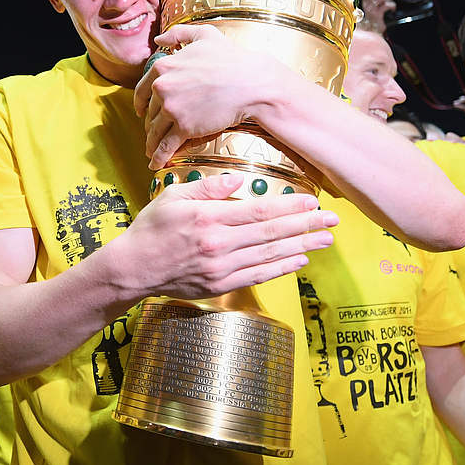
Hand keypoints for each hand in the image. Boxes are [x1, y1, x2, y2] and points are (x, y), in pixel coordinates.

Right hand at [110, 173, 336, 298]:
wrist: (132, 269)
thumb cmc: (151, 228)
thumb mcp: (173, 196)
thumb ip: (207, 187)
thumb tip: (237, 180)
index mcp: (208, 219)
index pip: (259, 211)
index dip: (289, 207)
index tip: (312, 201)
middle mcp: (219, 244)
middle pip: (271, 233)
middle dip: (305, 225)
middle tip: (332, 219)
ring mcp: (221, 268)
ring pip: (270, 255)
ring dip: (301, 246)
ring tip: (325, 240)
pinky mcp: (220, 285)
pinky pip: (258, 275)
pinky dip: (281, 268)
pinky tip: (299, 260)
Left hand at [137, 24, 291, 168]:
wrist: (250, 83)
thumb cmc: (231, 58)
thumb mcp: (204, 36)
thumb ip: (179, 34)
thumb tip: (159, 40)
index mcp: (163, 66)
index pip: (143, 89)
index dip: (141, 103)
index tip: (141, 111)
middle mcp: (162, 87)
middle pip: (151, 111)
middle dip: (151, 124)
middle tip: (152, 132)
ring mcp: (172, 108)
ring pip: (155, 130)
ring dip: (152, 143)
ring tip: (151, 152)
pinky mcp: (184, 127)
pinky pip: (166, 145)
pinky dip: (158, 156)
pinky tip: (155, 164)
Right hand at [361, 0, 395, 32]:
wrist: (370, 35)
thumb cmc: (371, 24)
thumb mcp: (370, 12)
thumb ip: (374, 3)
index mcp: (364, 3)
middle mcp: (366, 6)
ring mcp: (371, 10)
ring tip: (391, 2)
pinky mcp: (377, 15)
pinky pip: (386, 5)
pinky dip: (392, 5)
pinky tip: (393, 9)